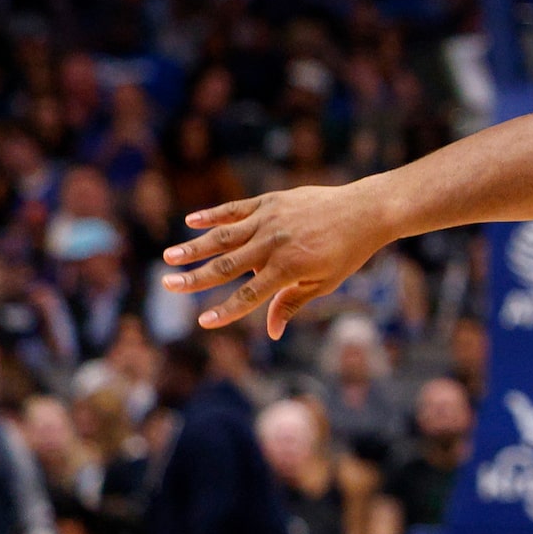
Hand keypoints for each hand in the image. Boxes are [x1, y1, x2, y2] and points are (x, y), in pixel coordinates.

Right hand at [161, 182, 399, 338]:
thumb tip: (272, 332)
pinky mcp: (270, 201)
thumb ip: (292, 303)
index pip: (250, 295)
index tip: (203, 321)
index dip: (227, 311)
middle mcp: (274, 243)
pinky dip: (213, 215)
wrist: (365, 211)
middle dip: (195, 278)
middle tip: (167, 285)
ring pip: (225, 235)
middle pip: (227, 264)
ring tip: (169, 257)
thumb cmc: (347, 253)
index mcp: (289, 268)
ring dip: (195, 246)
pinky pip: (236, 208)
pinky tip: (191, 221)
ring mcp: (270, 219)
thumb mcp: (324, 283)